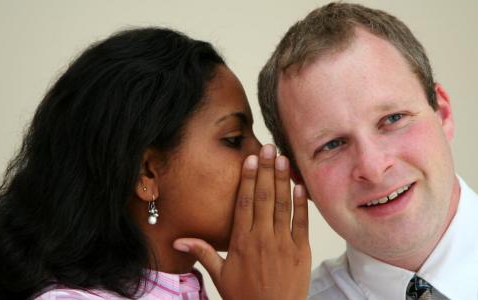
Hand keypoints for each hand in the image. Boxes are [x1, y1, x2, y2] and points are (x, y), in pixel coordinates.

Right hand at [174, 144, 310, 299]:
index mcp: (242, 241)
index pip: (245, 202)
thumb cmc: (244, 297)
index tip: (250, 159)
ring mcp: (284, 243)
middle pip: (264, 197)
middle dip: (266, 170)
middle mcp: (263, 238)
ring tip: (283, 158)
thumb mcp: (220, 275)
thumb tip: (179, 240)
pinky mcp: (301, 251)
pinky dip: (301, 203)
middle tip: (268, 147)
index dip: (248, 178)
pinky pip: (301, 222)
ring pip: (283, 205)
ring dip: (283, 180)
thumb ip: (202, 253)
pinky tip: (299, 185)